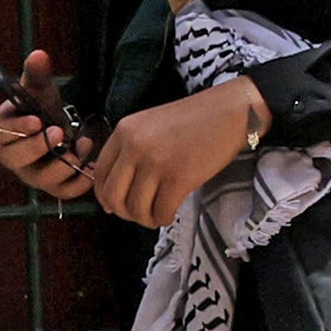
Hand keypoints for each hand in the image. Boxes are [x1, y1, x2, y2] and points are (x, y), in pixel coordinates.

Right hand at [0, 51, 86, 196]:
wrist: (61, 127)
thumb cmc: (43, 108)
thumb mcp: (41, 89)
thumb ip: (37, 74)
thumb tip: (38, 54)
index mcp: (3, 130)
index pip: (0, 133)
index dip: (16, 128)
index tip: (36, 120)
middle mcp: (12, 156)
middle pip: (13, 159)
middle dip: (36, 148)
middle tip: (58, 133)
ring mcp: (32, 174)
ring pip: (39, 179)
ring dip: (60, 165)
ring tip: (79, 147)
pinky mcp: (53, 187)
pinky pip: (63, 192)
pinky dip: (79, 181)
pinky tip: (90, 162)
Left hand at [83, 84, 263, 227]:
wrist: (231, 112)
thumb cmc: (194, 120)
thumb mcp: (151, 126)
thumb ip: (131, 151)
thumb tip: (114, 195)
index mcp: (125, 131)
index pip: (100, 174)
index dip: (106, 196)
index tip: (116, 205)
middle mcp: (135, 146)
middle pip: (114, 196)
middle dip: (125, 212)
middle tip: (140, 213)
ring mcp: (156, 162)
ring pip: (136, 209)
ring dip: (146, 218)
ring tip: (158, 212)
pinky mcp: (178, 178)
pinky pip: (161, 212)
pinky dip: (164, 218)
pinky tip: (171, 212)